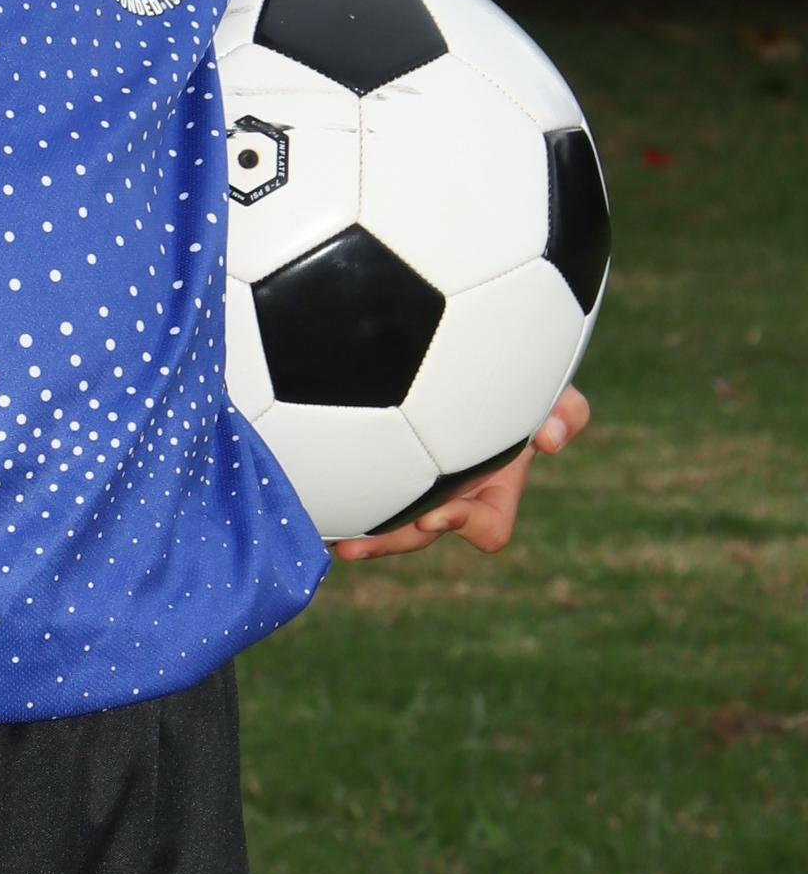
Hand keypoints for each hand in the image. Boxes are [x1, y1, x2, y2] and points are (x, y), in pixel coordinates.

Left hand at [331, 383, 589, 562]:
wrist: (455, 329)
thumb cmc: (509, 362)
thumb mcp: (546, 384)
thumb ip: (565, 408)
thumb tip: (552, 441)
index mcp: (493, 480)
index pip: (489, 527)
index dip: (465, 524)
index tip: (435, 511)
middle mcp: (451, 486)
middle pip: (421, 533)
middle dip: (391, 541)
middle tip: (353, 543)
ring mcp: (411, 474)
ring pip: (384, 518)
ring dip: (359, 528)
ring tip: (325, 530)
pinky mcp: (376, 458)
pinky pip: (357, 486)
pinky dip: (338, 491)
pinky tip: (307, 488)